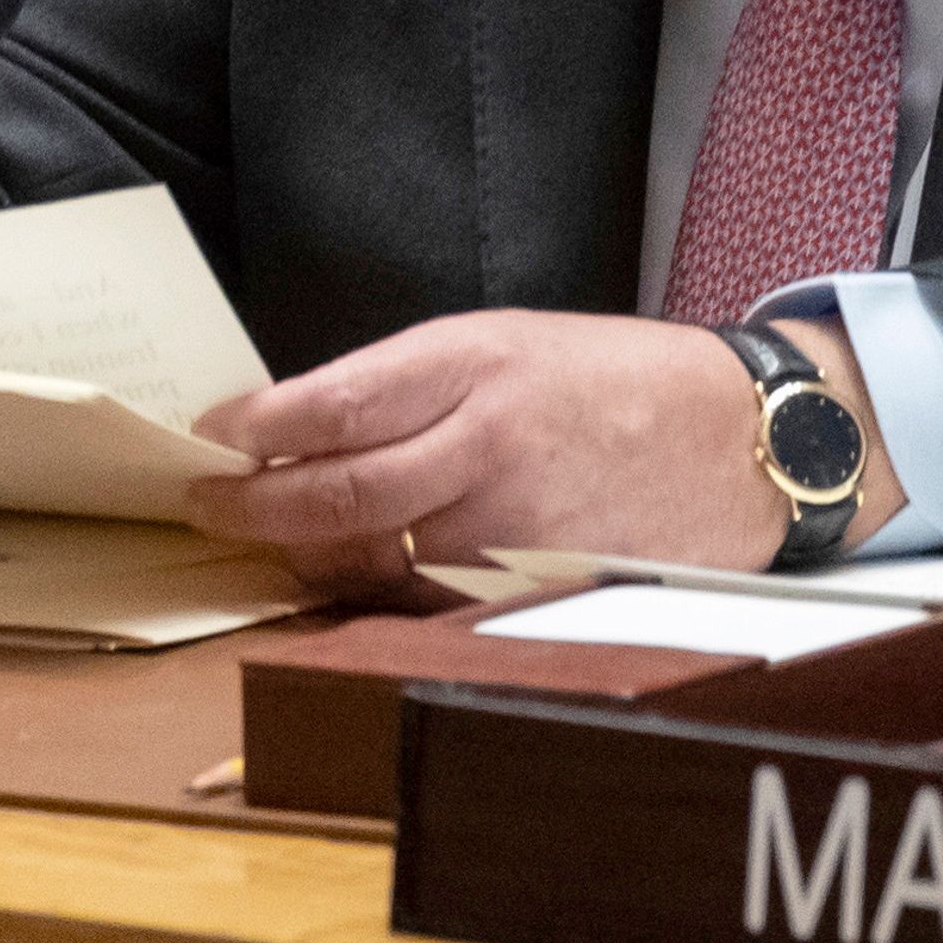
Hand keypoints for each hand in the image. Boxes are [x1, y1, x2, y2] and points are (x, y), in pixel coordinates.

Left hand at [183, 310, 905, 597]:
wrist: (735, 441)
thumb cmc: (609, 380)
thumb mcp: (503, 341)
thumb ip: (408, 382)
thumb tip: (303, 420)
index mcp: (475, 363)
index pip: (336, 402)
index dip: (260, 426)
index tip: (213, 434)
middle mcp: (488, 444)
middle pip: (339, 493)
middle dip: (254, 505)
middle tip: (207, 503)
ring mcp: (512, 526)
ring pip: (372, 559)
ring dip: (305, 554)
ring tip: (269, 537)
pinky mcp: (533, 586)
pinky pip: (424, 601)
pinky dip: (372, 591)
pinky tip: (346, 575)